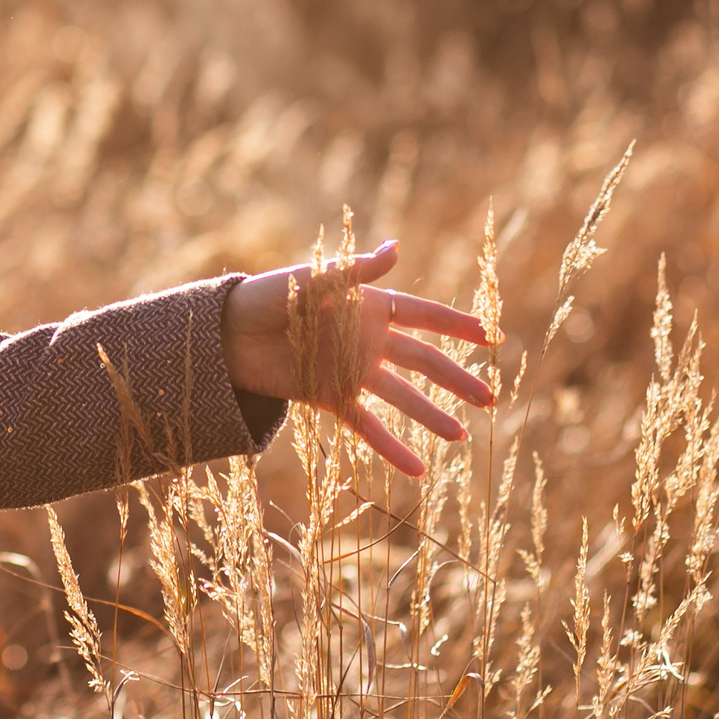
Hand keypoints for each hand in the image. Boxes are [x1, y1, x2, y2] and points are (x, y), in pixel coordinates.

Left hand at [221, 241, 496, 477]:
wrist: (227, 334)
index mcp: (367, 306)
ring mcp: (350, 371)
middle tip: (490, 397)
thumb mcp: (313, 279)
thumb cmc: (269, 296)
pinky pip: (367, 426)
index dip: (456, 325)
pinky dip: (391, 447)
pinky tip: (418, 469)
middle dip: (456, 378)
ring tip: (461, 437)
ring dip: (431, 415)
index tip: (492, 335)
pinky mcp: (330, 398)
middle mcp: (367, 340)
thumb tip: (397, 249)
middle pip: (423, 361)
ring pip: (402, 397)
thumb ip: (356, 271)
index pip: (422, 316)